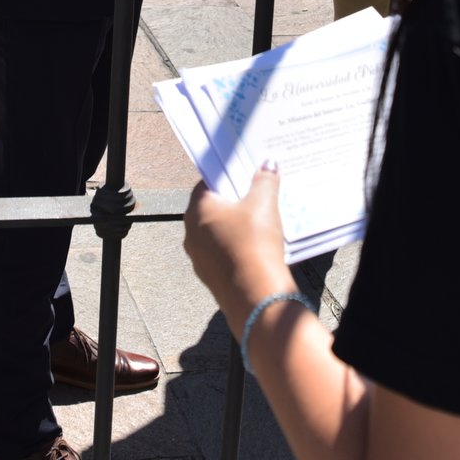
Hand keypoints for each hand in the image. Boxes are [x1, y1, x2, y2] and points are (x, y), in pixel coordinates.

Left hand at [183, 165, 294, 318]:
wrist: (256, 295)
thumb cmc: (255, 243)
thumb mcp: (264, 204)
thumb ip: (265, 180)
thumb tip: (268, 164)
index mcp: (197, 210)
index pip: (206, 184)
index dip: (226, 178)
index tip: (243, 174)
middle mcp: (191, 233)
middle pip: (211, 209)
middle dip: (233, 203)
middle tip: (255, 196)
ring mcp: (198, 258)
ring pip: (217, 234)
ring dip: (235, 228)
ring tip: (261, 223)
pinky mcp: (210, 277)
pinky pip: (223, 255)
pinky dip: (237, 249)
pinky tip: (258, 249)